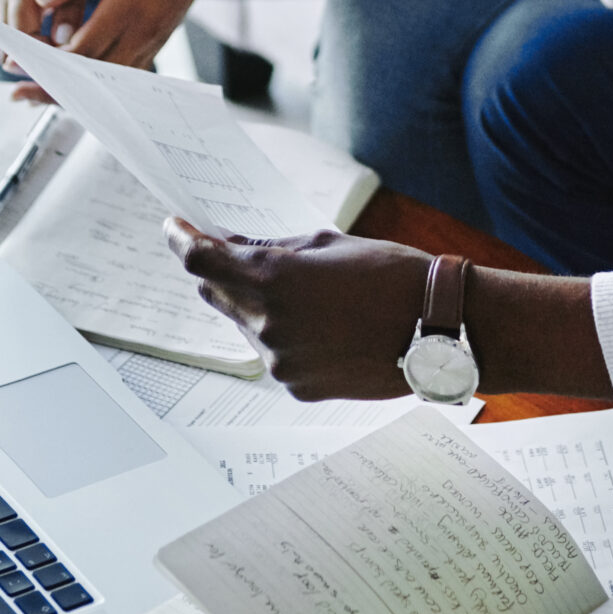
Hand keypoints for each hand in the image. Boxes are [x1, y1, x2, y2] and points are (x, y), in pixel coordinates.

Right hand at [0, 0, 112, 69]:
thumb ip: (73, 1)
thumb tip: (64, 43)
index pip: (20, 34)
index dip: (43, 59)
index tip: (73, 75)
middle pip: (10, 44)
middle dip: (39, 63)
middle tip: (75, 80)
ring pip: (11, 42)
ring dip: (38, 56)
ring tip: (75, 66)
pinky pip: (17, 30)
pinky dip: (37, 44)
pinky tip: (68, 49)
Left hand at [33, 0, 272, 69]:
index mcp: (126, 6)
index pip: (80, 50)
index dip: (46, 63)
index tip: (18, 66)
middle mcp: (140, 31)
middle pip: (92, 76)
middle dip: (54, 88)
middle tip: (18, 94)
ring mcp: (151, 40)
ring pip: (108, 82)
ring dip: (74, 90)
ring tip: (37, 92)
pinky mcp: (155, 41)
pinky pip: (123, 73)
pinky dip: (96, 82)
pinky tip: (73, 79)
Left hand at [167, 221, 430, 399]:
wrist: (438, 329)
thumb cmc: (390, 275)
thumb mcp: (328, 244)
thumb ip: (274, 249)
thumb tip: (237, 247)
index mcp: (273, 279)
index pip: (200, 260)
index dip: (180, 239)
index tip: (175, 226)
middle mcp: (268, 324)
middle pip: (216, 294)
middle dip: (221, 272)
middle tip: (234, 253)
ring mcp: (281, 361)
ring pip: (246, 326)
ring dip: (257, 306)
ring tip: (307, 295)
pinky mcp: (297, 386)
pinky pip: (273, 355)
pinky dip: (283, 336)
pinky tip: (323, 326)